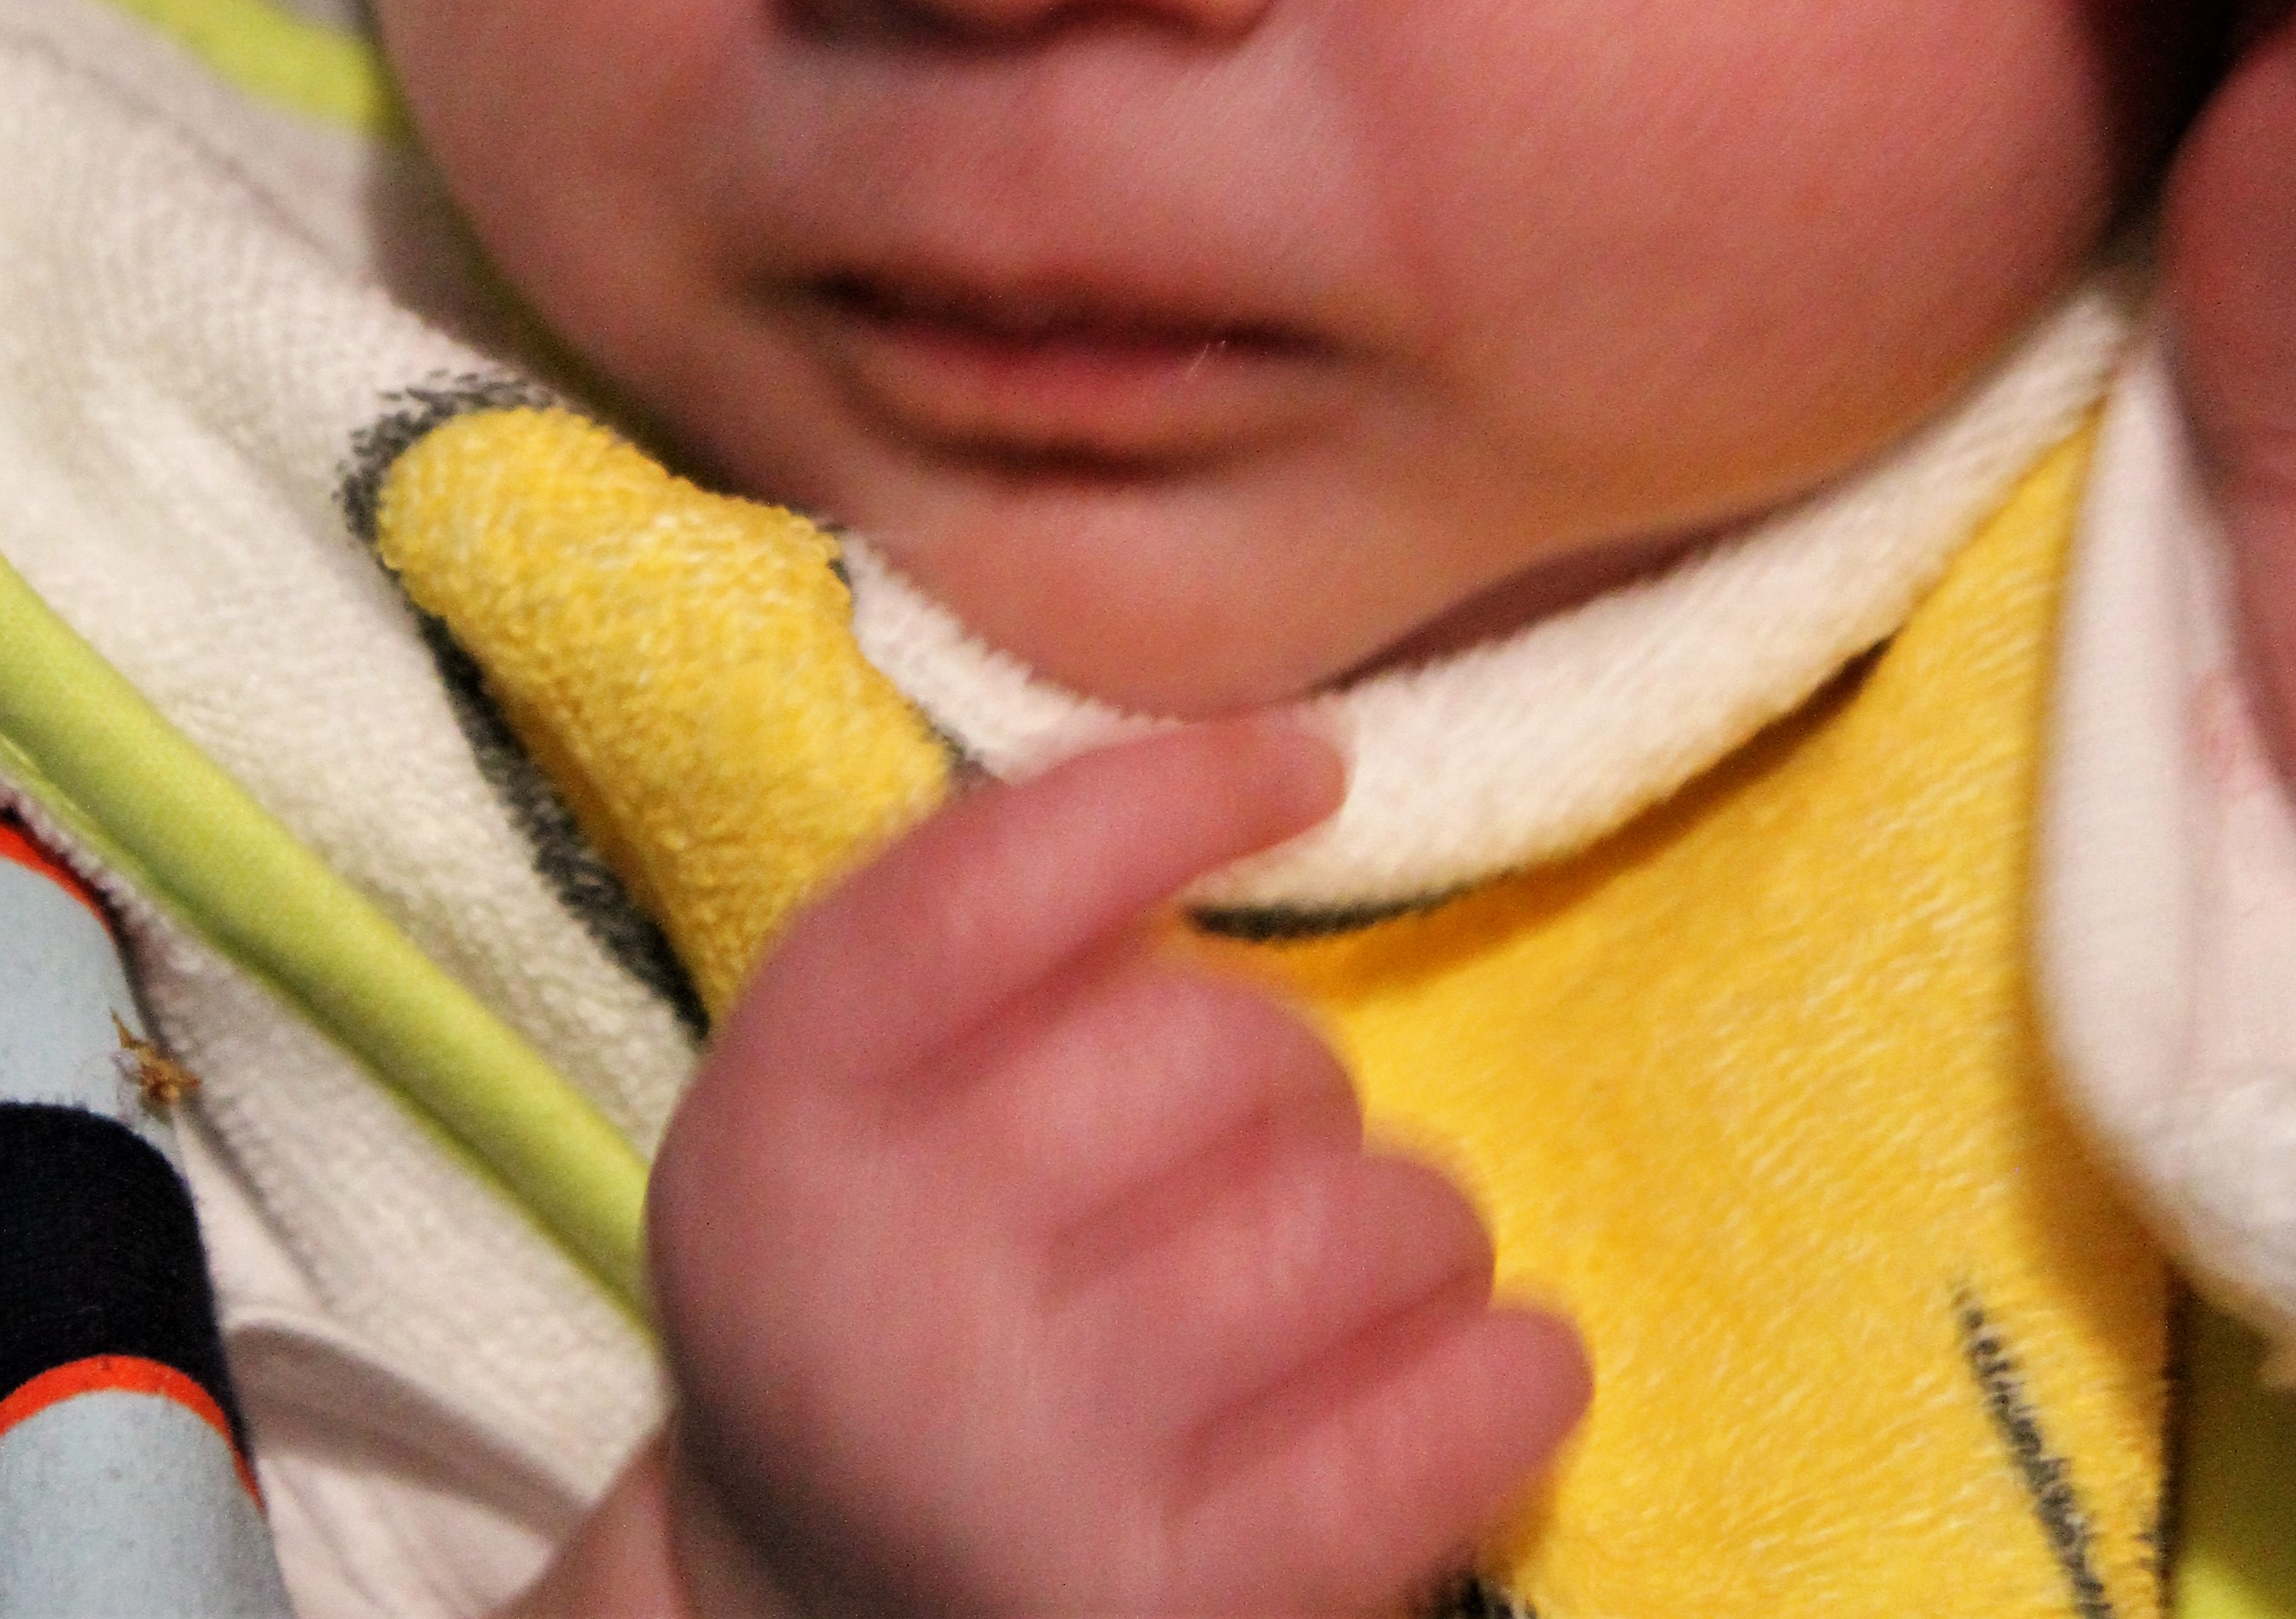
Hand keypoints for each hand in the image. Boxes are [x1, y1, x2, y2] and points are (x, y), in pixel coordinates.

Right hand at [641, 718, 1585, 1618]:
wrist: (830, 1615)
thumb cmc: (892, 1271)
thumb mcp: (844, 1077)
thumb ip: (990, 915)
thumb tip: (1263, 761)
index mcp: (786, 1124)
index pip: (986, 889)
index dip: (1172, 794)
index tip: (1306, 764)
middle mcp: (892, 1301)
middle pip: (1216, 1048)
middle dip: (1283, 1068)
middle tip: (1239, 1143)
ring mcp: (1040, 1473)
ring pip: (1368, 1220)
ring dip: (1408, 1219)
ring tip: (1337, 1268)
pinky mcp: (1186, 1611)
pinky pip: (1449, 1420)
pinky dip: (1509, 1368)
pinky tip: (1476, 1360)